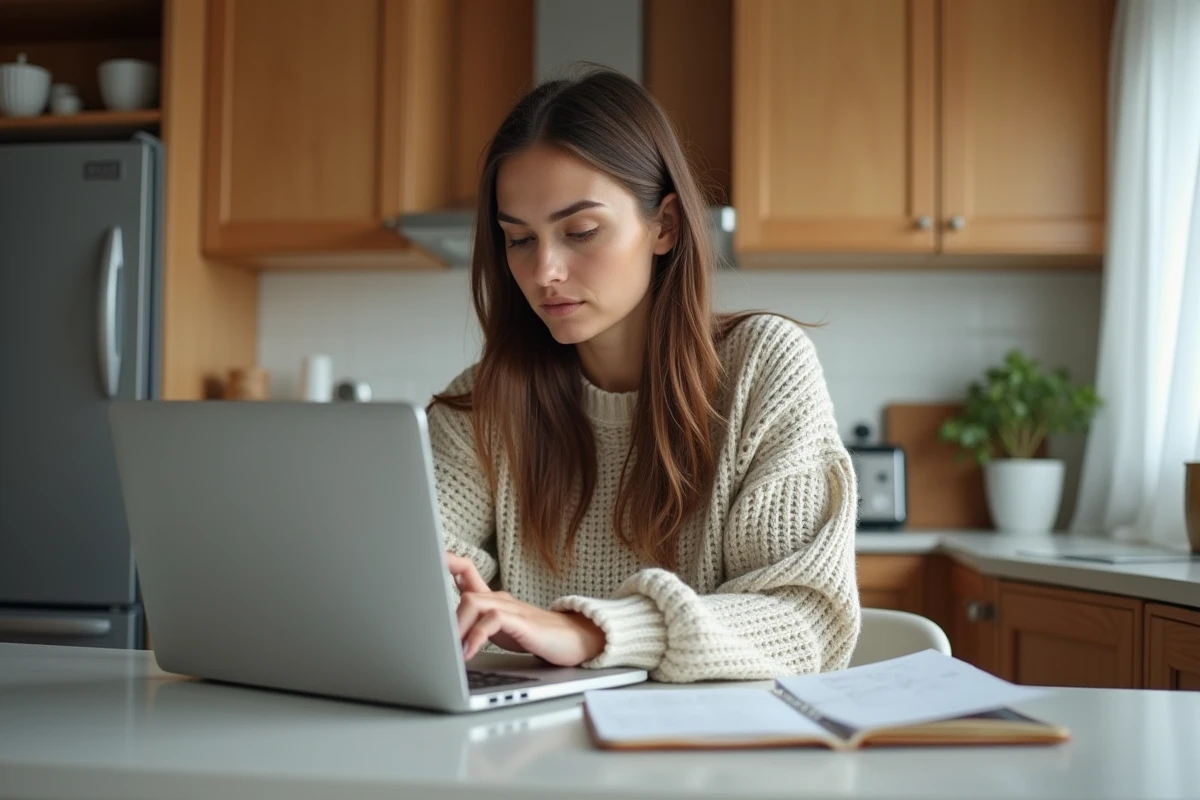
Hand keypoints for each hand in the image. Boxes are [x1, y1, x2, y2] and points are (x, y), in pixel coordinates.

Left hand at [445, 552, 606, 666]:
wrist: (576, 640)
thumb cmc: (535, 635)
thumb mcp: (500, 627)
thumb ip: (477, 621)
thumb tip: (447, 628)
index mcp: (494, 598)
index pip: (467, 570)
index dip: (447, 562)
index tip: (425, 559)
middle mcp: (501, 599)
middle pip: (466, 592)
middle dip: (445, 614)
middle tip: (436, 639)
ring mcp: (513, 609)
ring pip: (474, 602)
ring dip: (458, 627)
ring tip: (450, 650)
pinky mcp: (523, 623)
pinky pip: (493, 620)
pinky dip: (476, 637)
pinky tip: (469, 652)